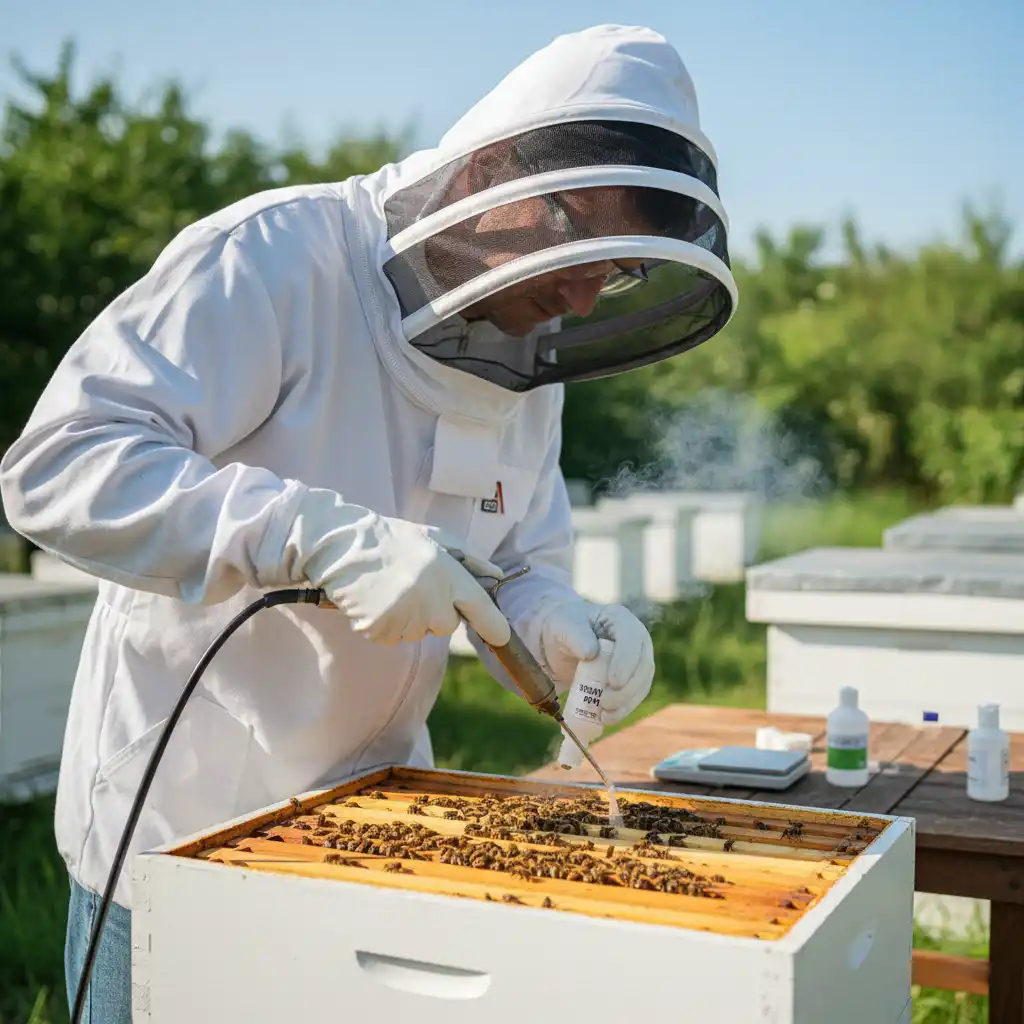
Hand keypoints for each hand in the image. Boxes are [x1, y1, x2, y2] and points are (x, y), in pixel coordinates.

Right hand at [284, 488, 510, 645]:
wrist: (342, 546)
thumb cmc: (392, 540)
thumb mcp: (436, 539)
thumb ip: (470, 561)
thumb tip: (497, 576)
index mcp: (447, 574)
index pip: (480, 608)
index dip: (494, 625)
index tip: (502, 636)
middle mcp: (430, 598)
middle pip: (447, 625)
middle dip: (436, 611)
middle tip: (414, 585)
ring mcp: (404, 617)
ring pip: (418, 633)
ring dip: (408, 617)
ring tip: (389, 589)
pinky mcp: (380, 630)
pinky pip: (392, 637)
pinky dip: (385, 624)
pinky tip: (375, 600)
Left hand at [539, 600, 654, 724]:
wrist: (559, 643)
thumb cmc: (562, 629)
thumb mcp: (563, 627)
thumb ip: (575, 636)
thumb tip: (591, 653)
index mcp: (619, 619)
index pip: (631, 638)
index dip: (626, 661)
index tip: (613, 682)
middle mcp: (635, 638)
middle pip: (642, 664)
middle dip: (627, 688)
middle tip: (605, 703)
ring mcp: (636, 659)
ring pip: (642, 683)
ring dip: (626, 703)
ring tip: (604, 716)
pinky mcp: (632, 678)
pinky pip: (634, 696)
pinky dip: (623, 709)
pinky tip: (607, 718)